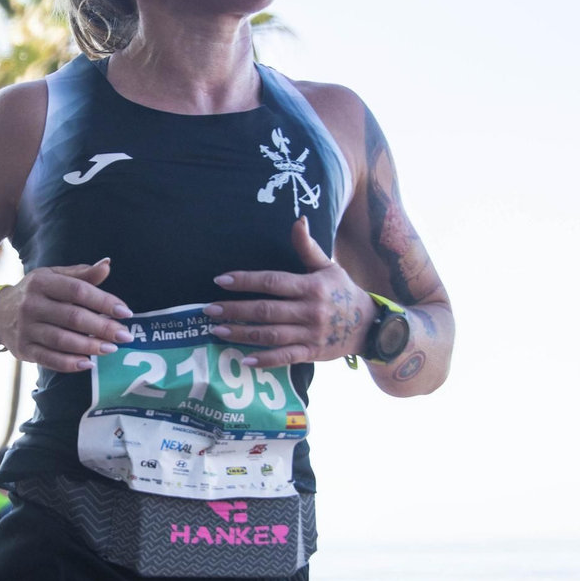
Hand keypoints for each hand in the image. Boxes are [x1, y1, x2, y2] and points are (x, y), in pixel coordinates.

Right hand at [0, 259, 133, 373]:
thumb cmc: (35, 293)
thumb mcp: (53, 277)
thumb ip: (81, 274)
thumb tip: (107, 265)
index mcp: (42, 282)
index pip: (77, 291)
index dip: (104, 301)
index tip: (125, 312)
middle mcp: (31, 304)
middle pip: (73, 317)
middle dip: (102, 327)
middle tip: (125, 336)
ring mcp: (26, 329)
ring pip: (62, 340)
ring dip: (90, 346)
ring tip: (111, 349)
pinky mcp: (23, 350)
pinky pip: (49, 359)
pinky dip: (70, 363)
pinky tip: (88, 363)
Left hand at [204, 217, 373, 369]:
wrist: (370, 326)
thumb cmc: (343, 292)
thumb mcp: (328, 267)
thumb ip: (308, 247)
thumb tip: (298, 220)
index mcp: (311, 286)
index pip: (273, 282)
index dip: (245, 280)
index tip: (220, 280)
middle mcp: (309, 311)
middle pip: (266, 310)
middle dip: (236, 310)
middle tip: (209, 310)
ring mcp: (310, 334)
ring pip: (271, 335)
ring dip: (242, 334)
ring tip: (217, 330)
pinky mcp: (312, 353)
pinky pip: (285, 358)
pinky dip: (265, 360)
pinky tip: (244, 360)